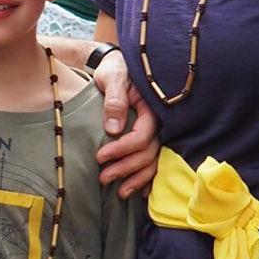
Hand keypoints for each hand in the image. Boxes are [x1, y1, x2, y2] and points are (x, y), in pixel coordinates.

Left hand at [92, 51, 160, 197]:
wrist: (117, 65)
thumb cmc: (114, 69)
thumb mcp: (112, 78)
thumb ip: (114, 100)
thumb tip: (114, 129)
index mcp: (151, 108)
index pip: (142, 136)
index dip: (122, 149)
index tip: (100, 157)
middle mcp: (158, 123)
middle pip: (149, 153)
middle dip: (126, 169)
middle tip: (103, 178)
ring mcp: (156, 132)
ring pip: (153, 162)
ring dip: (137, 179)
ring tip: (119, 193)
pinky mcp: (150, 137)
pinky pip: (154, 161)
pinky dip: (148, 178)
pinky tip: (140, 193)